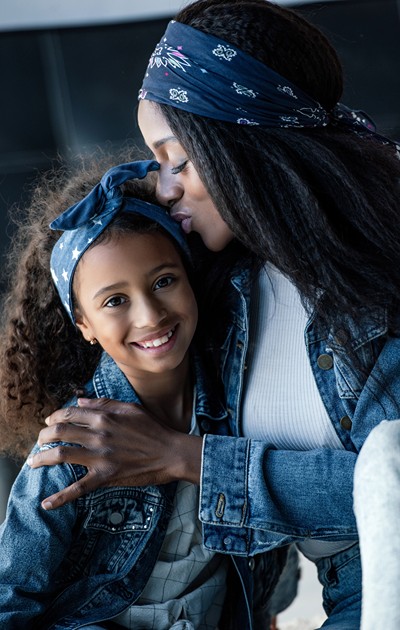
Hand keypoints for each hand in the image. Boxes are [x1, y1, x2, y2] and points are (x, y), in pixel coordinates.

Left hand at [27, 398, 202, 509]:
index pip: (70, 413)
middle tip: (40, 441)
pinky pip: (78, 488)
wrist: (171, 453)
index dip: (55, 416)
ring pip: (61, 455)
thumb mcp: (130, 408)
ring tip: (34, 462)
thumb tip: (81, 401)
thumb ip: (104, 404)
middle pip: (60, 431)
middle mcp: (99, 434)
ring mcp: (100, 456)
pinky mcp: (106, 476)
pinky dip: (60, 497)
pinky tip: (46, 504)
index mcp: (104, 416)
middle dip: (44, 435)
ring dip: (42, 458)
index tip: (50, 421)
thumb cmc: (153, 429)